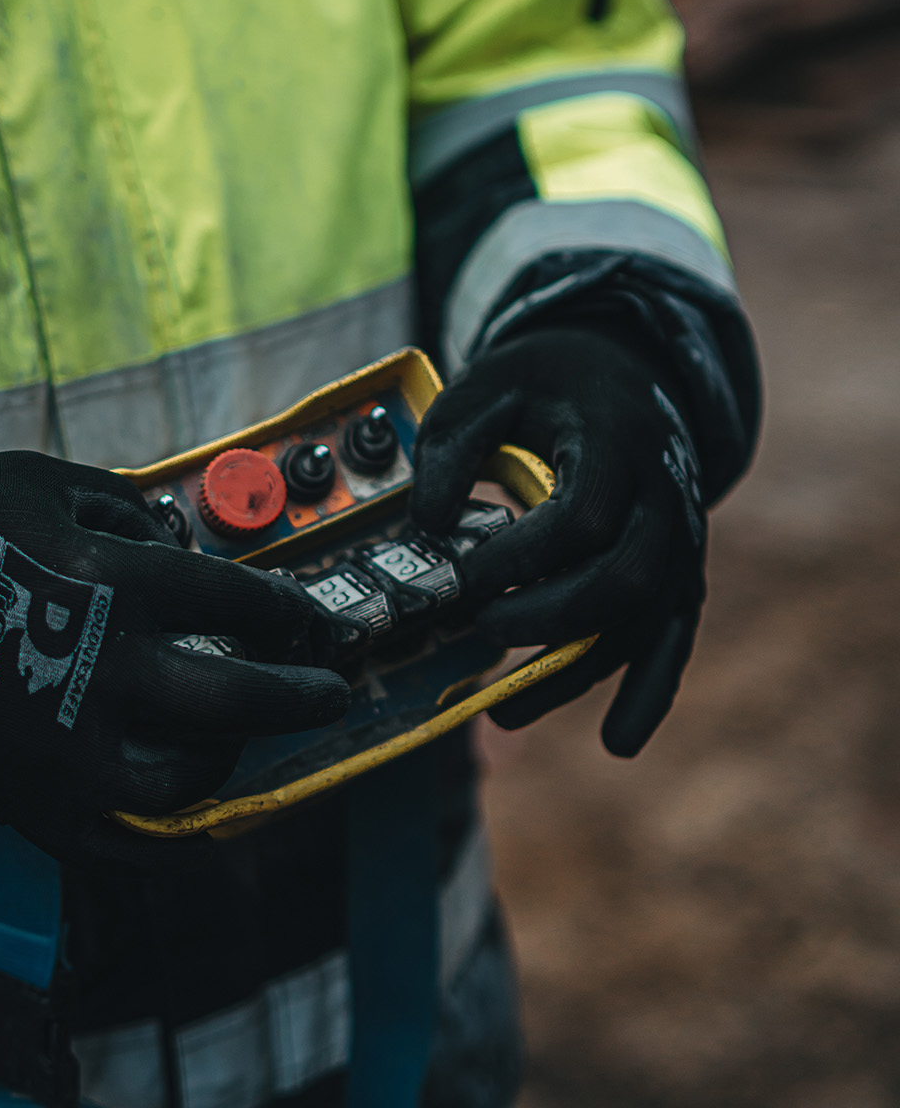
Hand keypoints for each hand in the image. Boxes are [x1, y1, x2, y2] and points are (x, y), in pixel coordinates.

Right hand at [0, 452, 348, 864]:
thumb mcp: (43, 481)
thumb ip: (127, 506)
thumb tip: (183, 543)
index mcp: (117, 585)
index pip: (242, 604)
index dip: (291, 613)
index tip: (313, 622)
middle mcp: (109, 673)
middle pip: (242, 698)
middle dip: (304, 697)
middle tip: (331, 695)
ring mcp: (74, 751)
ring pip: (193, 779)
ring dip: (234, 757)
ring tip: (243, 738)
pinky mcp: (39, 805)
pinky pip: (131, 843)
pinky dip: (179, 839)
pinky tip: (205, 821)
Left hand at [410, 327, 705, 754]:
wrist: (623, 366)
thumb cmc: (546, 381)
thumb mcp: (485, 386)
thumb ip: (451, 449)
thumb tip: (427, 525)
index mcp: (617, 441)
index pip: (581, 518)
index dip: (521, 558)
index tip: (463, 575)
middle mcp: (662, 494)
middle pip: (621, 577)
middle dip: (547, 616)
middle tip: (479, 628)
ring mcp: (679, 538)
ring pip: (642, 622)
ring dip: (578, 672)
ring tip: (505, 711)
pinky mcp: (678, 570)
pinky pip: (673, 638)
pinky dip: (648, 691)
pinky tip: (617, 741)